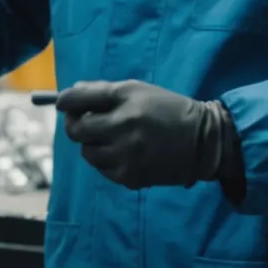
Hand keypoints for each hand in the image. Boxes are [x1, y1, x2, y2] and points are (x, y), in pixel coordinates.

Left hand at [57, 80, 237, 189]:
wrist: (202, 142)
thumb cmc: (166, 109)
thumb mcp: (137, 90)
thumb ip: (101, 91)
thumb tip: (68, 96)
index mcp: (124, 102)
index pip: (76, 101)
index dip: (66, 102)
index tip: (67, 104)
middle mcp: (123, 129)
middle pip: (76, 131)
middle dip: (77, 125)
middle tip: (88, 122)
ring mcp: (126, 157)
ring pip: (88, 153)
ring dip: (93, 145)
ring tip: (112, 138)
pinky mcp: (130, 178)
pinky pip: (103, 169)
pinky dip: (107, 161)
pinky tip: (125, 152)